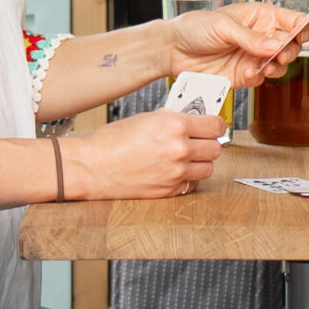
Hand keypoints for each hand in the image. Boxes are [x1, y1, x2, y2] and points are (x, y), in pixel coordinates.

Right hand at [66, 110, 223, 199]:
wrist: (92, 167)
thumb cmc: (112, 141)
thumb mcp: (146, 118)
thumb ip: (173, 120)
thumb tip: (193, 121)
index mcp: (174, 125)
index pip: (215, 125)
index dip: (214, 126)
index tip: (212, 127)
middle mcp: (179, 149)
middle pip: (215, 148)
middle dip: (208, 144)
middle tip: (199, 142)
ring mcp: (176, 172)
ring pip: (208, 168)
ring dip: (200, 162)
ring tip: (186, 157)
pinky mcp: (169, 190)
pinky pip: (192, 184)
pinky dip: (188, 178)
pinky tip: (175, 171)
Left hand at [162, 2, 308, 89]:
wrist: (173, 50)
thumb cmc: (195, 27)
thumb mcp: (223, 26)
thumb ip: (251, 37)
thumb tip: (275, 44)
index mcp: (260, 16)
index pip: (291, 19)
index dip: (302, 26)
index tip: (302, 35)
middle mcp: (261, 36)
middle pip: (291, 44)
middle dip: (290, 50)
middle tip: (280, 55)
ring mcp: (254, 57)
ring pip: (280, 65)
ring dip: (276, 67)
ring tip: (264, 67)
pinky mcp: (245, 75)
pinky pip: (261, 78)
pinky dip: (257, 77)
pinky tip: (246, 74)